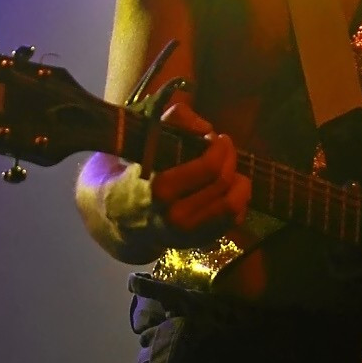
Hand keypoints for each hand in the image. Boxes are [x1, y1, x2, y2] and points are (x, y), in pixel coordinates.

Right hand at [146, 94, 251, 242]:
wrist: (123, 217)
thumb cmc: (139, 171)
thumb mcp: (149, 138)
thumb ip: (177, 119)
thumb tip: (206, 128)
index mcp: (161, 190)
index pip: (210, 167)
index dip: (220, 148)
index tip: (216, 138)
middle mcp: (176, 218)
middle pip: (223, 182)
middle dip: (230, 158)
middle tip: (224, 148)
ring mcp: (190, 235)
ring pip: (234, 204)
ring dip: (238, 181)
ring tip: (228, 169)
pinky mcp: (200, 242)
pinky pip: (233, 219)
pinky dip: (236, 200)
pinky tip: (224, 189)